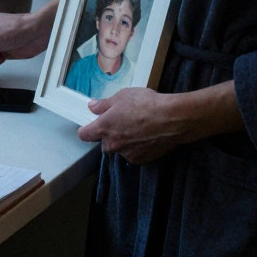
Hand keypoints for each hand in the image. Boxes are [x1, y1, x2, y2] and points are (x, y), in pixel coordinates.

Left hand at [77, 82, 243, 164]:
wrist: (172, 119)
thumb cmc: (147, 104)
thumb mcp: (122, 96)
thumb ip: (104, 104)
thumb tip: (92, 106)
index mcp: (104, 128)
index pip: (84, 134)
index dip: (86, 130)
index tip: (89, 127)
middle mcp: (112, 144)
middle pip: (105, 143)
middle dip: (111, 135)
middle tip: (124, 122)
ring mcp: (126, 154)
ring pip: (121, 149)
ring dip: (126, 142)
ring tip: (140, 128)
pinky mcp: (141, 160)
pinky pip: (135, 154)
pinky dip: (139, 148)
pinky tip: (148, 136)